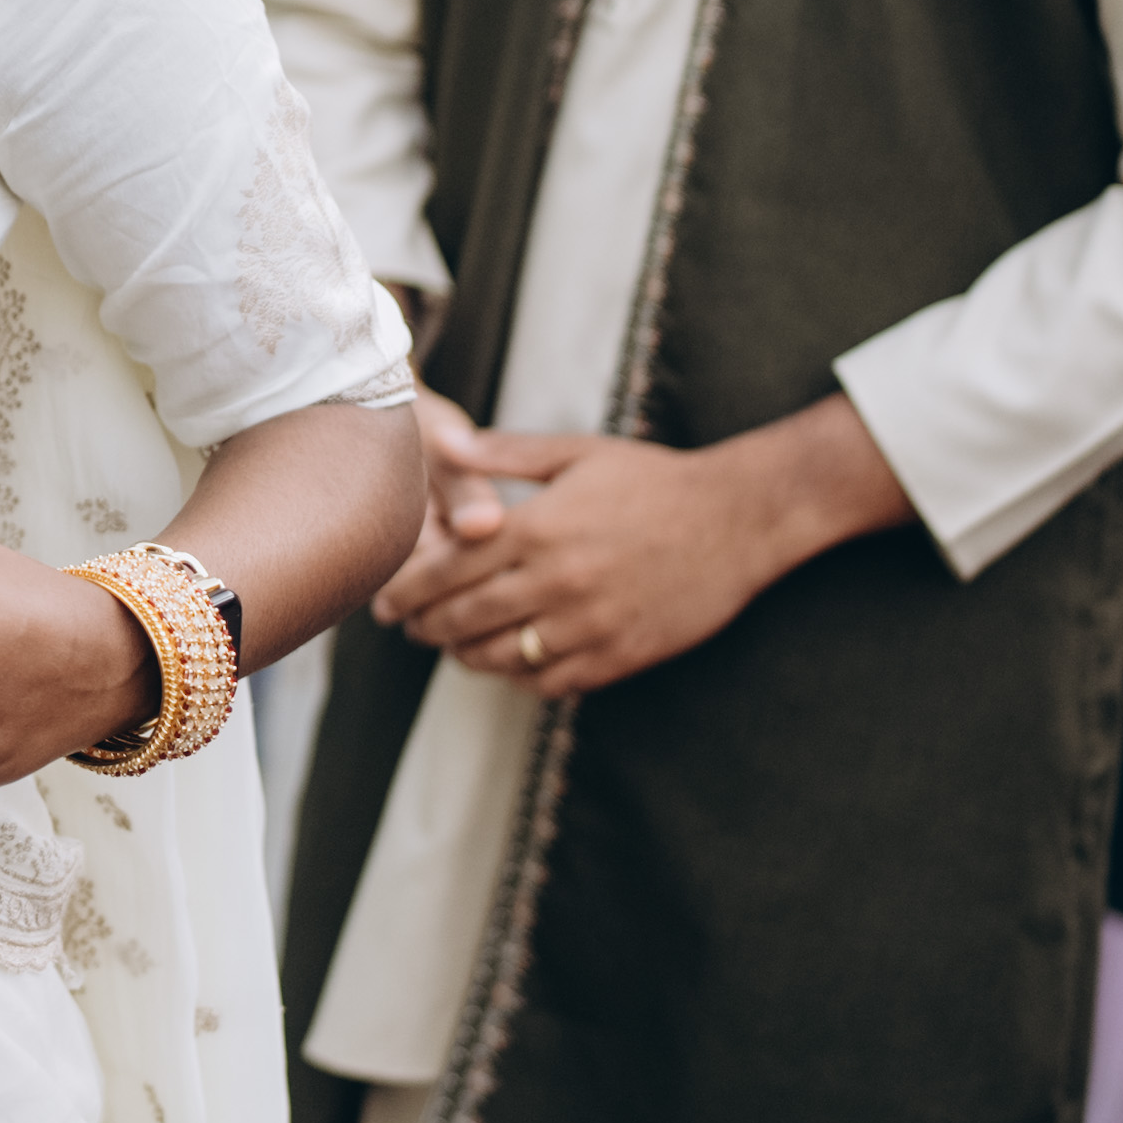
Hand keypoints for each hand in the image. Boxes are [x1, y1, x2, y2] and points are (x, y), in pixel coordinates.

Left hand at [374, 392, 907, 696]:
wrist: (738, 519)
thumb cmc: (653, 480)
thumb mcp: (576, 454)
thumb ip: (503, 453)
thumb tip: (441, 442)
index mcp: (538, 528)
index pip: (446, 570)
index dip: (406, 590)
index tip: (384, 600)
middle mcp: (556, 581)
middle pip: (462, 619)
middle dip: (423, 626)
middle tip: (406, 627)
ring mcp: (588, 625)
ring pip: (498, 657)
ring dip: (463, 654)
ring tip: (450, 644)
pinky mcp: (618, 656)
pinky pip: (547, 680)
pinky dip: (517, 675)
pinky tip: (506, 661)